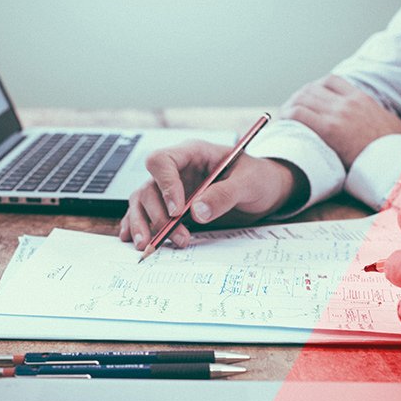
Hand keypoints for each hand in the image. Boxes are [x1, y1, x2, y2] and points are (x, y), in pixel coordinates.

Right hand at [120, 140, 307, 249]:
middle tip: (178, 236)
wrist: (265, 191)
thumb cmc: (258, 178)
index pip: (162, 161)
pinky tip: (134, 240)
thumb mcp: (249, 183)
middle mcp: (177, 170)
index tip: (177, 211)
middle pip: (149, 187)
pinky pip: (146, 214)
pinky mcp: (171, 207)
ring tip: (148, 246)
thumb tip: (197, 212)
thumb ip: (224, 195)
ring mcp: (171, 189)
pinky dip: (138, 227)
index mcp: (192, 153)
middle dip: (158, 215)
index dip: (165, 185)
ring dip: (143, 224)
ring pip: (142, 202)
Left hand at [280, 75, 400, 168]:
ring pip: (302, 98)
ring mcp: (338, 113)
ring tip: (283, 118)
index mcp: (362, 98)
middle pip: (312, 88)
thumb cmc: (394, 150)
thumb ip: (374, 119)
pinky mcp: (329, 129)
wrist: (396, 160)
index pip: (331, 81)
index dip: (315, 88)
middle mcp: (348, 102)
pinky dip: (286, 116)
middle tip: (289, 110)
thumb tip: (375, 127)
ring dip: (289, 106)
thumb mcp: (388, 124)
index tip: (308, 98)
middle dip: (298, 98)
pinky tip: (282, 124)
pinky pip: (299, 114)